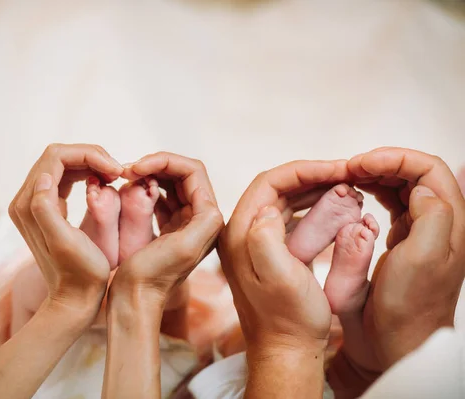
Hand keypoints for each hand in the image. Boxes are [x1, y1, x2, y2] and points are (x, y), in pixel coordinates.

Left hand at [9, 144, 122, 327]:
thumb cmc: (80, 274)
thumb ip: (46, 209)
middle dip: (91, 156)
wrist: (75, 299)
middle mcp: (25, 200)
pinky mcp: (45, 209)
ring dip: (89, 163)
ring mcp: (33, 204)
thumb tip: (43, 178)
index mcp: (30, 204)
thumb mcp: (66, 243)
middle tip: (118, 171)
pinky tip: (102, 182)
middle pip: (57, 156)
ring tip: (113, 175)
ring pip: (61, 164)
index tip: (116, 171)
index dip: (89, 155)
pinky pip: (63, 177)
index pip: (56, 157)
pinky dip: (85, 173)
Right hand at [103, 152, 222, 398]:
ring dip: (150, 174)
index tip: (136, 168)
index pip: (193, 171)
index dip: (165, 161)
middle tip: (128, 170)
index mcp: (209, 219)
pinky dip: (146, 188)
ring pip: (172, 183)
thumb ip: (205, 221)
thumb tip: (212, 203)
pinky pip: (162, 196)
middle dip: (156, 165)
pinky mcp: (169, 228)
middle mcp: (201, 219)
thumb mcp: (184, 248)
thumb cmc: (153, 276)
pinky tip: (130, 191)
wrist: (134, 300)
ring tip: (128, 178)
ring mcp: (185, 223)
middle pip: (183, 173)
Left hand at [219, 160, 350, 397]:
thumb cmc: (287, 320)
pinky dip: (312, 210)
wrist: (286, 351)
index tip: (337, 168)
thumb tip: (266, 209)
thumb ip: (265, 240)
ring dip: (313, 191)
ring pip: (284, 202)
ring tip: (345, 189)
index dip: (303, 170)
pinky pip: (290, 219)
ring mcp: (254, 244)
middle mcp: (241, 235)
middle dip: (311, 177)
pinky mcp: (269, 253)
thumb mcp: (278, 279)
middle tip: (346, 176)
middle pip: (275, 188)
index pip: (268, 183)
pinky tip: (335, 210)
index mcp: (239, 235)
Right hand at [345, 148, 464, 368]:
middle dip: (383, 163)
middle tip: (351, 168)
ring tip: (349, 177)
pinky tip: (357, 193)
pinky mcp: (405, 240)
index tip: (362, 163)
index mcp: (451, 223)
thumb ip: (432, 216)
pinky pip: (393, 203)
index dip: (395, 158)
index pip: (429, 169)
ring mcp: (423, 231)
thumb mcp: (423, 258)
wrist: (397, 339)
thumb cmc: (408, 305)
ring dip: (377, 175)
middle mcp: (442, 223)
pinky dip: (374, 192)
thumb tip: (420, 188)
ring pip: (404, 186)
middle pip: (416, 173)